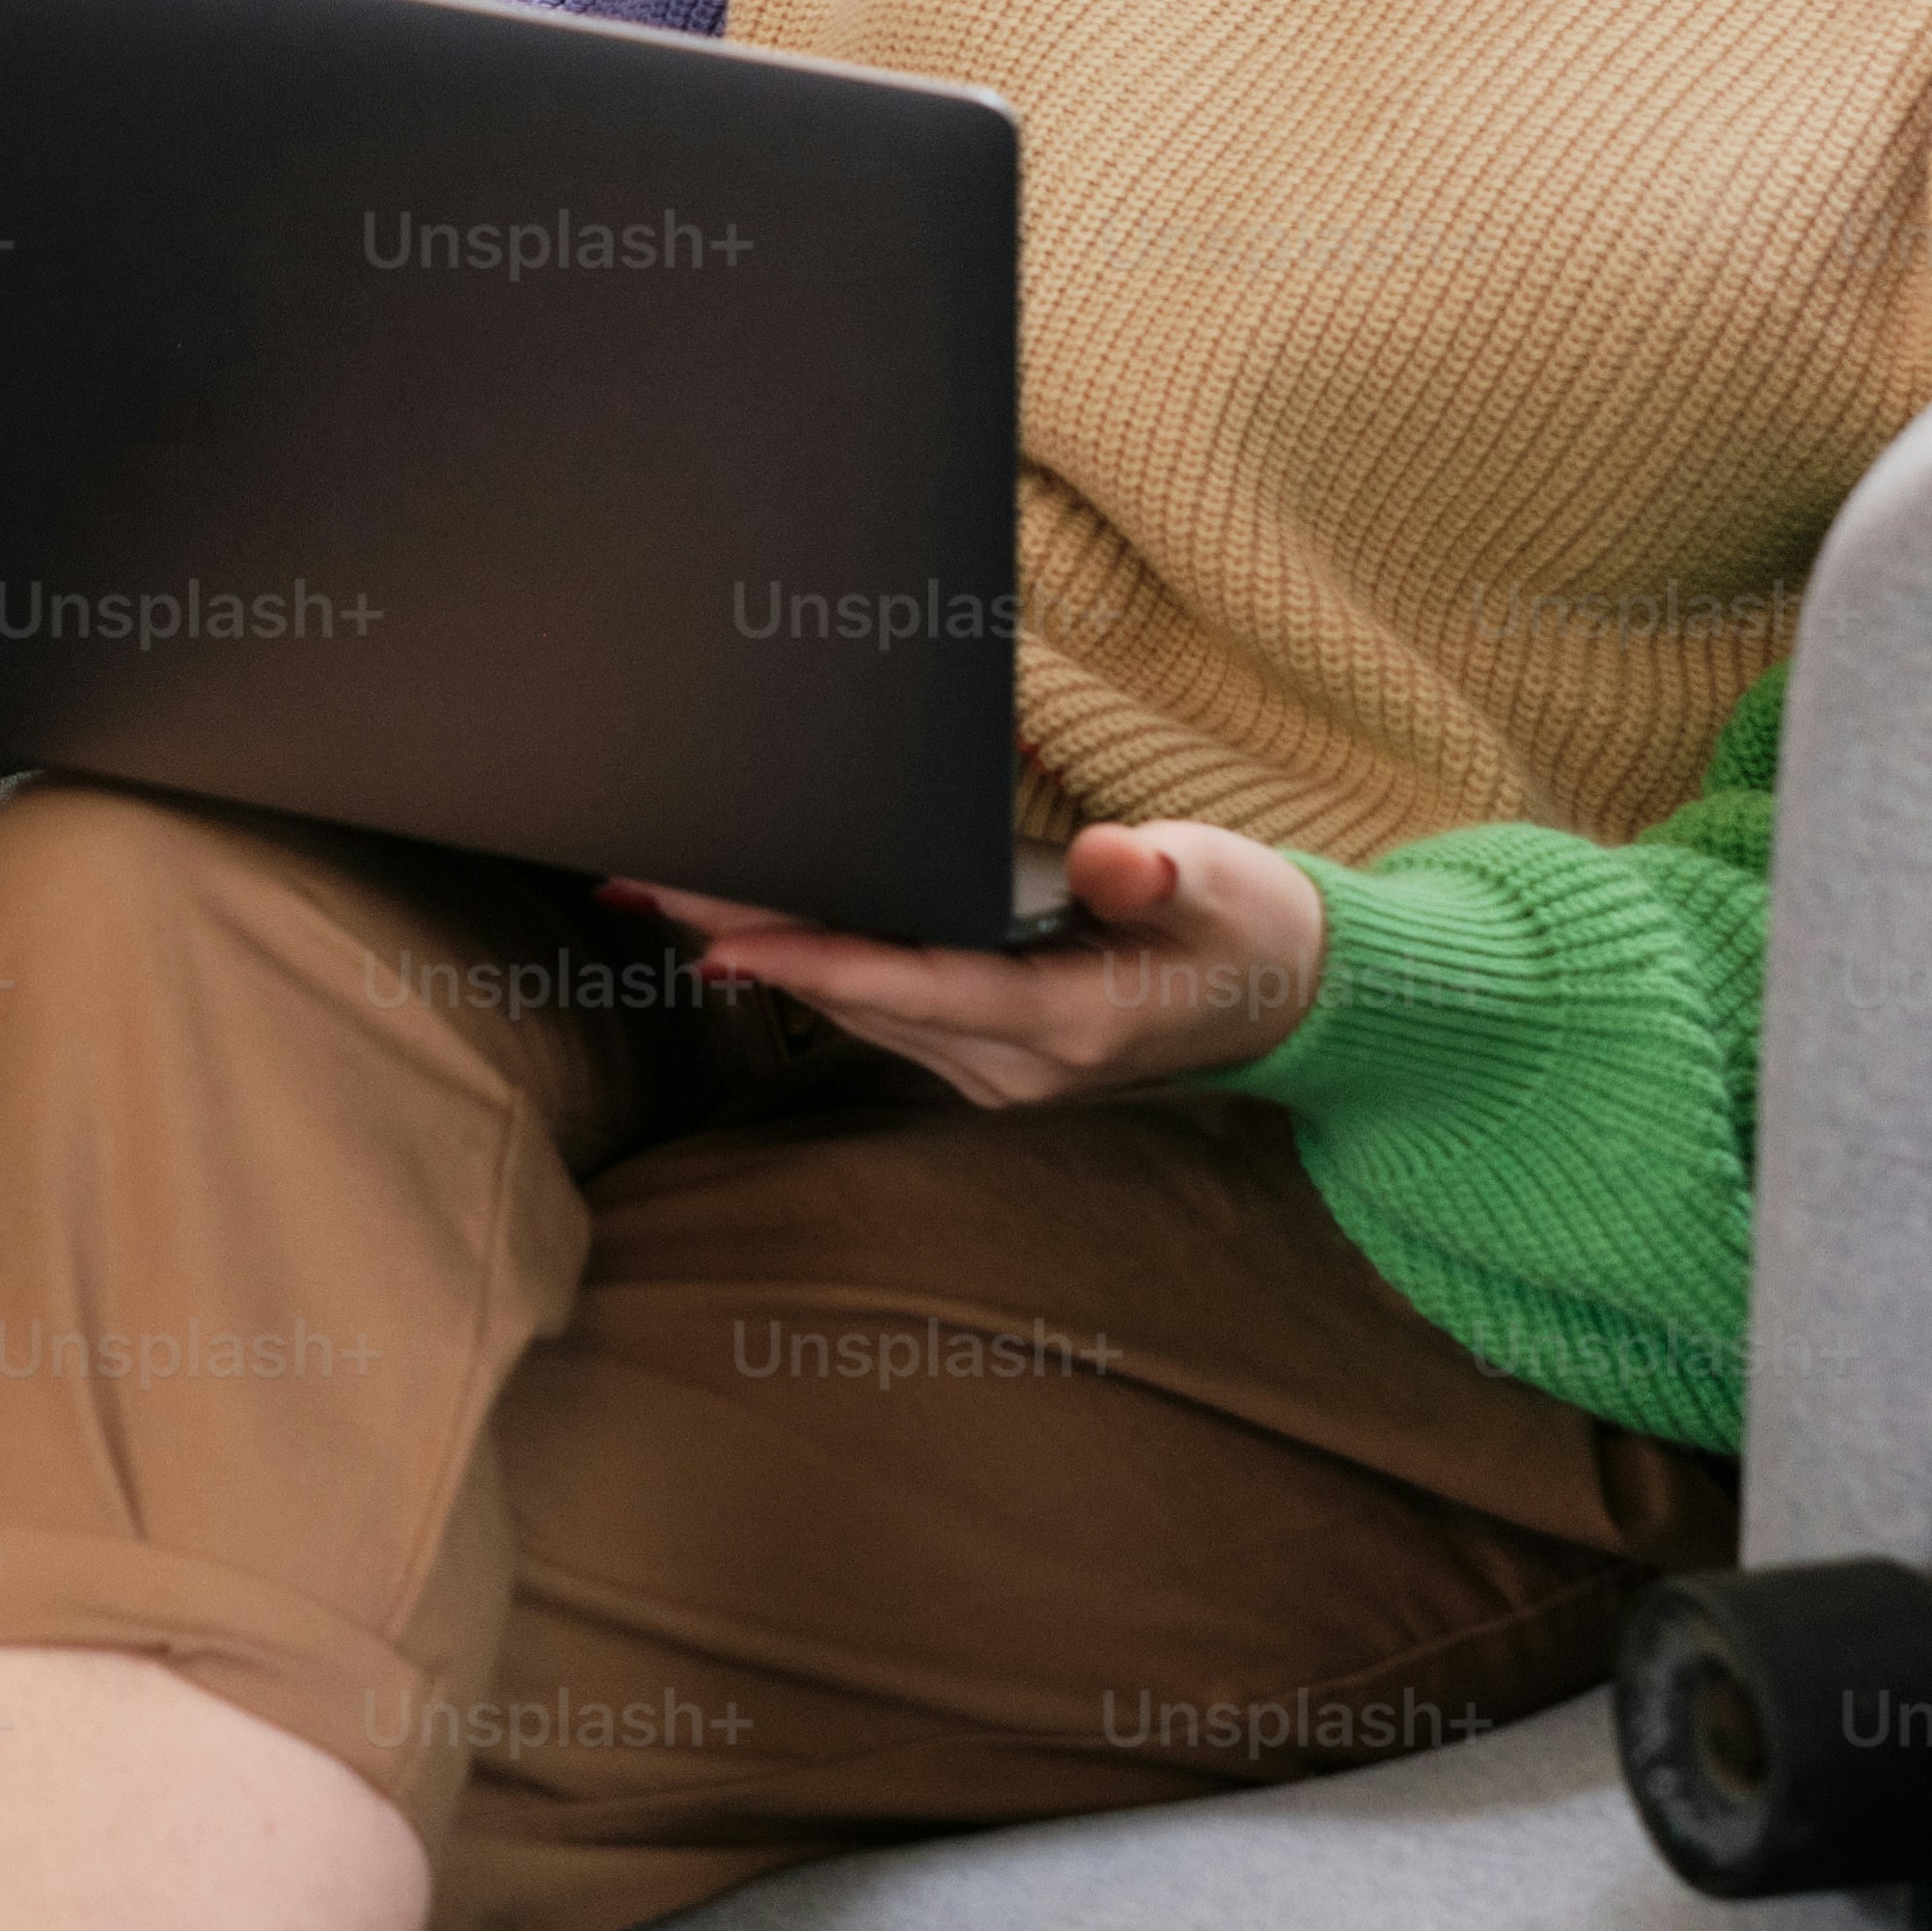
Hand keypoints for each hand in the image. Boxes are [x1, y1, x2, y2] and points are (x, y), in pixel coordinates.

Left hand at [608, 821, 1331, 1103]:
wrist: (1289, 993)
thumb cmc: (1252, 924)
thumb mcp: (1223, 883)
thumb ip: (1158, 873)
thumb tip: (1114, 860)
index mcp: (1073, 1022)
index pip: (921, 987)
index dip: (817, 967)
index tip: (722, 945)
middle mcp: (1020, 1065)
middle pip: (863, 996)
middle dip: (752, 938)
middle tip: (642, 878)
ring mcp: (1000, 1071)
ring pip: (861, 1009)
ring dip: (766, 950)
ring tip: (661, 887)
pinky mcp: (987, 1053)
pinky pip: (882, 1009)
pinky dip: (815, 964)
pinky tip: (745, 922)